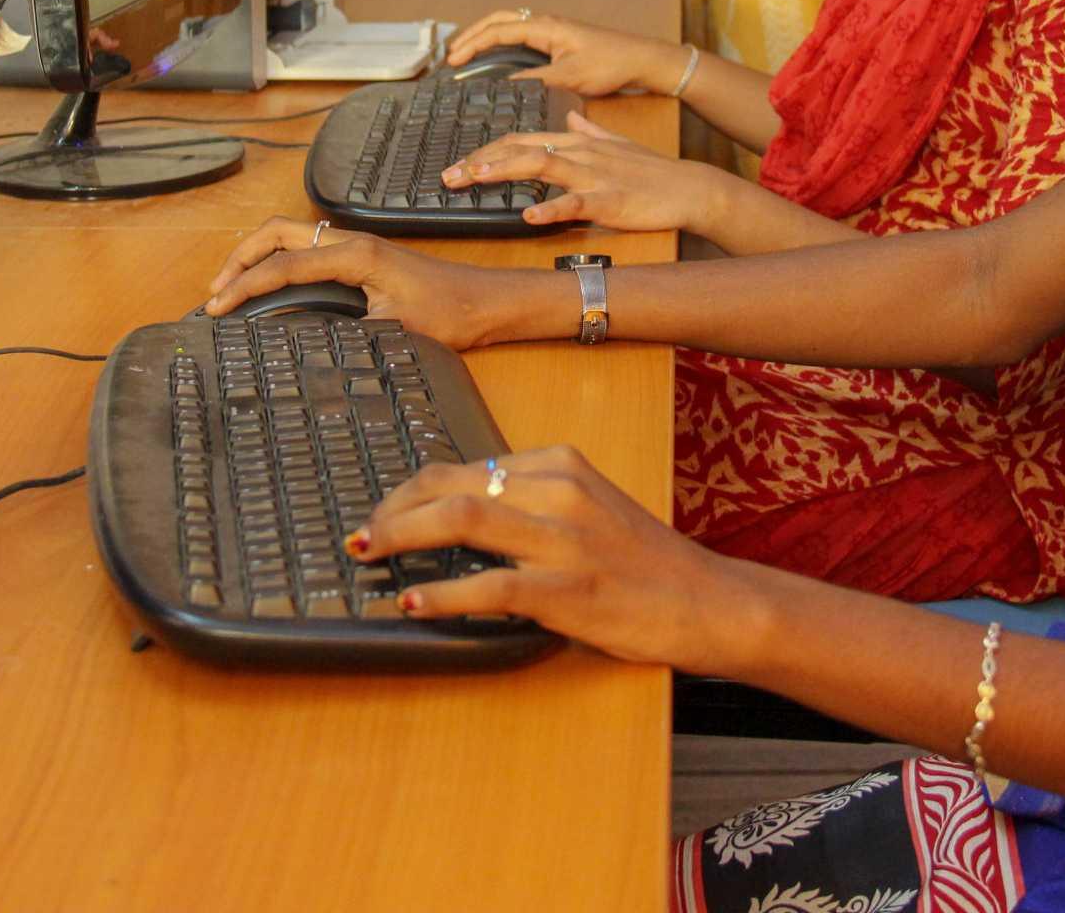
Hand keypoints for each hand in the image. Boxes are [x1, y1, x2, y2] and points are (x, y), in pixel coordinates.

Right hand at [203, 218, 531, 349]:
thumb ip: (345, 329)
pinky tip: (272, 283)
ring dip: (257, 255)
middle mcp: (351, 241)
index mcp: (355, 255)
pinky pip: (308, 247)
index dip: (243, 285)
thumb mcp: (394, 330)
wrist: (486, 303)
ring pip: (291, 236)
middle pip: (277, 232)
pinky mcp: (363, 256)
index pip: (282, 265)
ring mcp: (356, 245)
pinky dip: (279, 259)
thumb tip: (302, 336)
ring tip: (232, 285)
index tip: (217, 306)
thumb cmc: (450, 315)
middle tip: (215, 289)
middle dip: (239, 256)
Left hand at [348, 445, 767, 673]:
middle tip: (358, 537)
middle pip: (449, 485)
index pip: (460, 465)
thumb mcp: (583, 508)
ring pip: (462, 522)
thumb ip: (525, 501)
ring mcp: (565, 539)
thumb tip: (448, 510)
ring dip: (401, 537)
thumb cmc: (640, 561)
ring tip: (366, 556)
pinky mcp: (570, 590)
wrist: (706, 601)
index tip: (378, 513)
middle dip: (391, 510)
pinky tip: (414, 602)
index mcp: (558, 463)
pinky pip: (491, 586)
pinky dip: (443, 593)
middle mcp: (558, 489)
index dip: (406, 490)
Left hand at [442, 112, 735, 233]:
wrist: (690, 188)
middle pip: (521, 150)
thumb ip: (591, 131)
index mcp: (577, 142)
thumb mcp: (617, 144)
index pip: (522, 140)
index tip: (459, 164)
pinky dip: (551, 209)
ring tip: (474, 179)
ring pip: (542, 166)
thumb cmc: (653, 172)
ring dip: (504, 171)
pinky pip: (576, 204)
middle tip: (448, 176)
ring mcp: (594, 175)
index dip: (487, 150)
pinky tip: (530, 217)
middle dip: (481, 161)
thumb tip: (573, 118)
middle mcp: (580, 153)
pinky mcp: (610, 200)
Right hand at [444, 9, 687, 98]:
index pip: (498, 30)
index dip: (473, 44)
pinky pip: (522, 35)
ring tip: (466, 55)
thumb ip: (535, 82)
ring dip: (486, 36)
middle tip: (452, 55)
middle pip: (499, 21)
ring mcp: (553, 30)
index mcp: (545, 27)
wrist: (641, 59)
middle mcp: (546, 23)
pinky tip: (498, 59)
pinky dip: (503, 43)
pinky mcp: (559, 40)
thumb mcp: (568, 78)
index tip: (454, 61)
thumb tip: (504, 89)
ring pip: (510, 25)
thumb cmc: (610, 63)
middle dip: (472, 35)